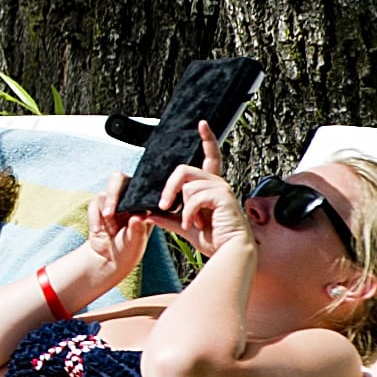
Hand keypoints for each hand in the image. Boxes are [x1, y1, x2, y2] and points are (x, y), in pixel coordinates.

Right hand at [80, 178, 156, 290]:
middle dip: (113, 196)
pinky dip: (94, 218)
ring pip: (104, 193)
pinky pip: (93, 204)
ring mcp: (112, 202)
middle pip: (118, 179)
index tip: (132, 205)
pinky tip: (97, 231)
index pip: (141, 185)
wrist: (108, 259)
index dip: (136, 189)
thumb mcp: (136, 242)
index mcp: (144, 202)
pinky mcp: (98, 207)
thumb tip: (139, 217)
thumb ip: (138, 229)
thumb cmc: (128, 250)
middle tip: (110, 213)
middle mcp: (128, 198)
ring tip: (110, 230)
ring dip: (105, 211)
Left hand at [160, 122, 249, 256]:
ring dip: (182, 208)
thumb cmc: (214, 240)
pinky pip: (193, 197)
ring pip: (186, 185)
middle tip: (164, 205)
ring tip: (190, 222)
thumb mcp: (184, 227)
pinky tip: (194, 225)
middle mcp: (217, 183)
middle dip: (168, 188)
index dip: (207, 138)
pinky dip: (188, 214)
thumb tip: (147, 213)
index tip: (201, 123)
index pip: (210, 156)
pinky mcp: (222, 196)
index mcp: (210, 187)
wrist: (229, 253)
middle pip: (183, 170)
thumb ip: (167, 218)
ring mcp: (221, 188)